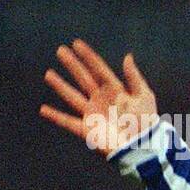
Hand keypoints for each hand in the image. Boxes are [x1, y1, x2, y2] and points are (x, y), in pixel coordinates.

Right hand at [40, 39, 158, 157]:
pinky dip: (55, 116)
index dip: (88, 56)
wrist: (143, 147)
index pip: (99, 69)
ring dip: (60, 86)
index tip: (76, 43)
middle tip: (60, 50)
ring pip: (72, 96)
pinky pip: (67, 122)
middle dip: (72, 65)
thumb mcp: (144, 96)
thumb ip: (134, 77)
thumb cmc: (147, 123)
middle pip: (83, 78)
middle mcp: (101, 100)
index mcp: (115, 91)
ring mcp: (93, 114)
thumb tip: (127, 56)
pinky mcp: (87, 129)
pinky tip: (43, 109)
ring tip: (48, 74)